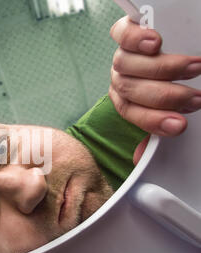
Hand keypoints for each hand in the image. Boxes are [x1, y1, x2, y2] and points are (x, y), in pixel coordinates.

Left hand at [109, 16, 200, 163]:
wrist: (164, 48)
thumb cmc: (166, 83)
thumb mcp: (164, 107)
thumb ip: (156, 124)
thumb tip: (139, 157)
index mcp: (126, 99)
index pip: (132, 113)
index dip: (153, 121)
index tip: (179, 125)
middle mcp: (121, 79)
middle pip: (130, 90)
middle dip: (165, 97)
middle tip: (195, 98)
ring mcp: (122, 56)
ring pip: (126, 65)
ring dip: (162, 68)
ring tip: (193, 68)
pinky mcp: (125, 32)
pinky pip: (122, 35)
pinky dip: (136, 39)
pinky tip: (155, 43)